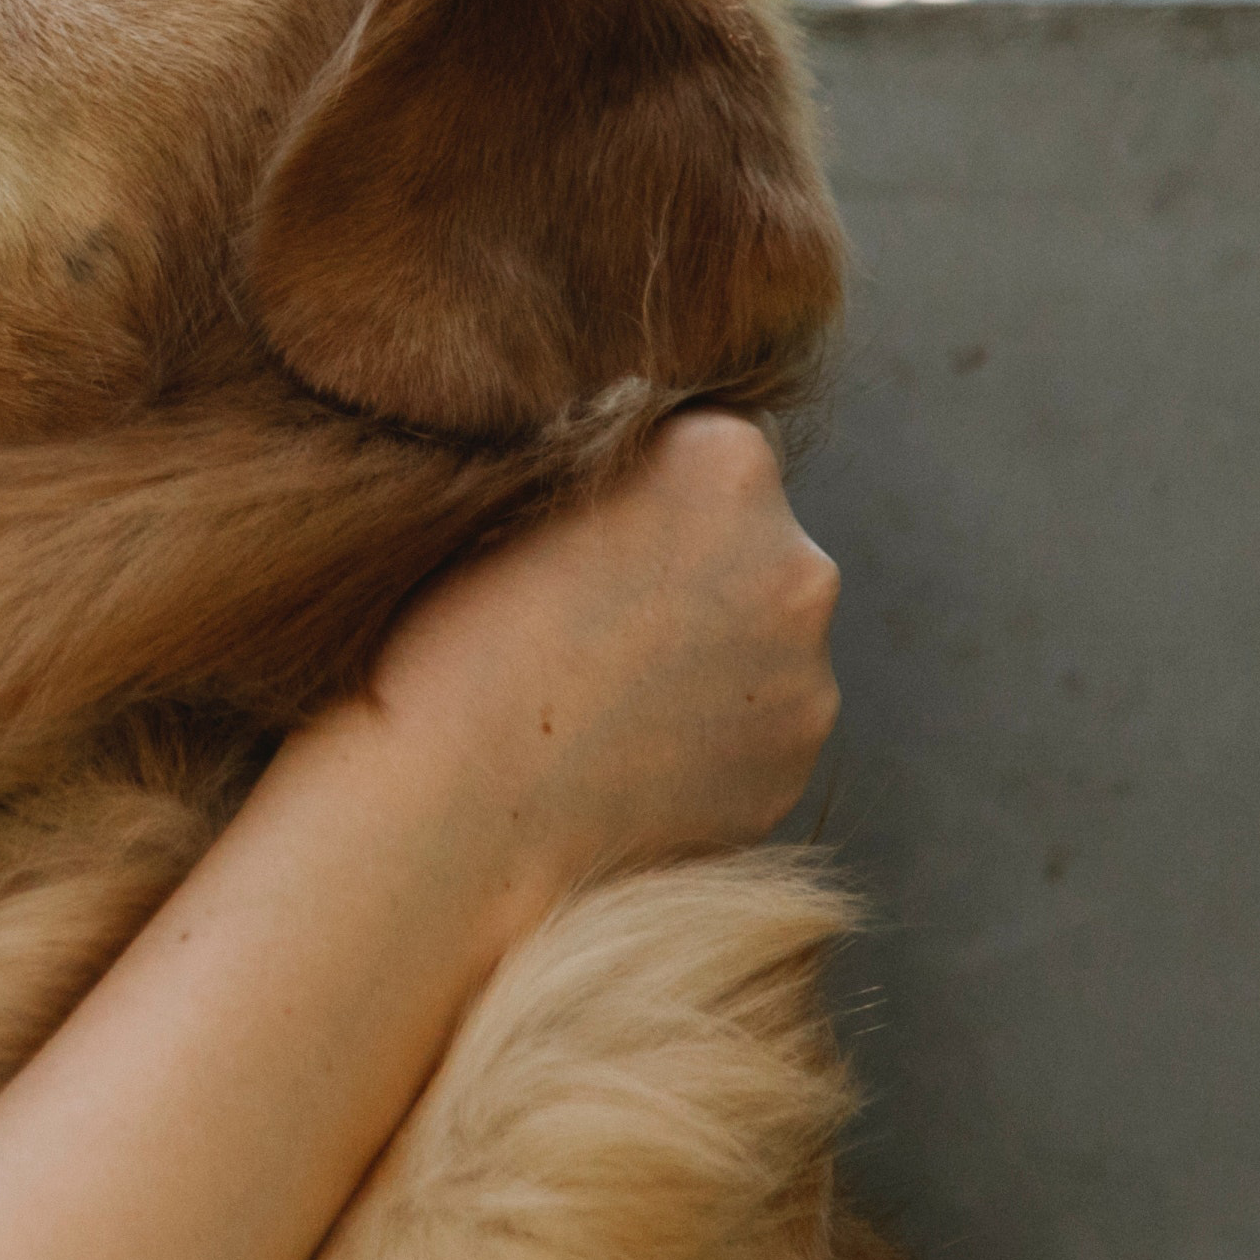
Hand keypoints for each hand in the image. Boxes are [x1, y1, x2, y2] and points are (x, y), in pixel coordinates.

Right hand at [327, 410, 839, 921]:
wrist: (454, 815)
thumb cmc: (453, 640)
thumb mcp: (521, 496)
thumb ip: (615, 468)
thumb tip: (649, 477)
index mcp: (725, 464)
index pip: (716, 443)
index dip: (652, 483)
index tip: (592, 530)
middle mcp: (797, 563)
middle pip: (754, 541)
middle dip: (692, 567)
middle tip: (594, 618)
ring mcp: (806, 675)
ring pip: (762, 640)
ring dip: (706, 653)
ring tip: (601, 698)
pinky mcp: (793, 768)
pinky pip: (756, 727)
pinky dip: (707, 733)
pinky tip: (625, 753)